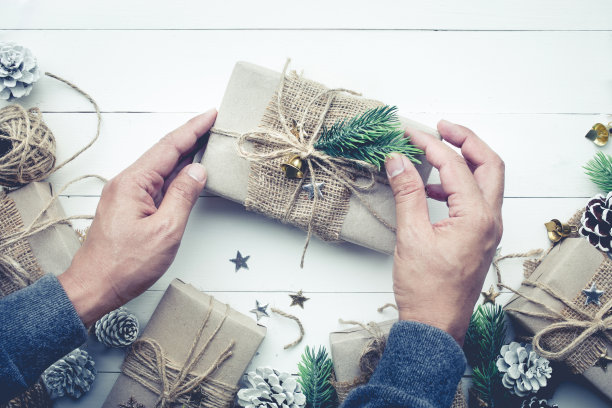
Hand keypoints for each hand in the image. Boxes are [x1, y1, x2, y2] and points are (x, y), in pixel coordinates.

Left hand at [58, 110, 215, 325]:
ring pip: (161, 168)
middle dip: (191, 137)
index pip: (169, 147)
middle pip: (164, 153)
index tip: (211, 115)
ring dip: (184, 155)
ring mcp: (126, 195)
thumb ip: (183, 195)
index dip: (193, 129)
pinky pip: (156, 183)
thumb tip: (197, 170)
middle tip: (214, 125)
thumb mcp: (165, 230)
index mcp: (133, 183)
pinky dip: (175, 174)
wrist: (94, 287)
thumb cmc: (125, 264)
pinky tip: (187, 172)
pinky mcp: (128, 207)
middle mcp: (127, 183)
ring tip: (207, 143)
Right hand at [385, 120, 503, 343]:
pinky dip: (458, 184)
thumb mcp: (411, 236)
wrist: (436, 324)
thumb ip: (407, 193)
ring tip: (436, 150)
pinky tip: (432, 188)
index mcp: (476, 217)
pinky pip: (476, 200)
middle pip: (489, 165)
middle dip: (466, 141)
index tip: (409, 133)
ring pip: (487, 181)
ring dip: (465, 161)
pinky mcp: (479, 237)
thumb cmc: (425, 288)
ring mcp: (488, 229)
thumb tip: (397, 160)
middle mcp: (490, 220)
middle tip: (441, 127)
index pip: (456, 166)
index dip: (431, 145)